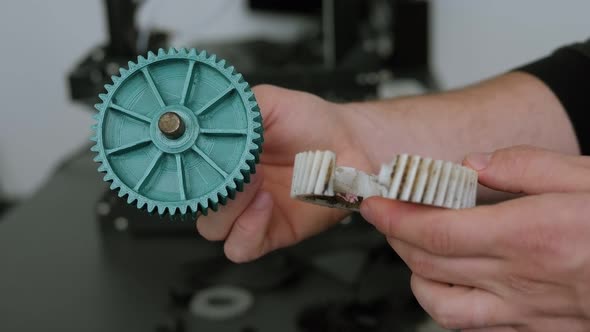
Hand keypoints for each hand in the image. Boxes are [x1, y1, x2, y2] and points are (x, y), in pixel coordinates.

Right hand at [196, 85, 371, 261]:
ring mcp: (250, 211)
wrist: (349, 143)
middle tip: (234, 167)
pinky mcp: (271, 232)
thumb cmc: (311, 123)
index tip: (189, 154)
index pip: (186, 171)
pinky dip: (247, 228)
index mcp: (223, 157)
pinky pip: (242, 246)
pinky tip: (266, 202)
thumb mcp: (267, 103)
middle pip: (195, 204)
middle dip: (209, 187)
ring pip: (213, 228)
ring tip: (255, 181)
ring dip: (228, 207)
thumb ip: (235, 111)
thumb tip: (201, 118)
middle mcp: (233, 186)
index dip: (181, 167)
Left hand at [360, 145, 589, 330]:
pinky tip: (447, 280)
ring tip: (414, 245)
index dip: (394, 217)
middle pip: (427, 262)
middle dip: (394, 236)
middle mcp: (521, 279)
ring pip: (440, 304)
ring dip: (415, 273)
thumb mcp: (589, 176)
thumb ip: (525, 167)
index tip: (374, 201)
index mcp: (531, 235)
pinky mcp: (535, 330)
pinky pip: (471, 326)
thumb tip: (473, 166)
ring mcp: (526, 312)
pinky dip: (445, 302)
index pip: (435, 230)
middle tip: (387, 213)